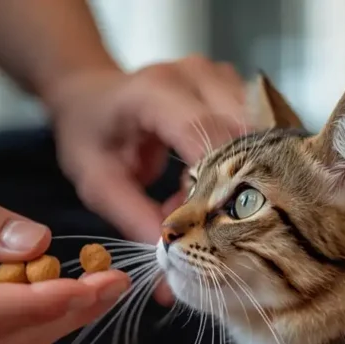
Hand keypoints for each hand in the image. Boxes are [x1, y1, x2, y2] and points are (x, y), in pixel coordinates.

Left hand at [47, 57, 247, 299]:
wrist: (92, 96)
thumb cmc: (90, 136)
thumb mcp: (99, 185)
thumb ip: (136, 221)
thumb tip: (174, 267)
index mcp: (155, 92)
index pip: (204, 134)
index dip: (215, 184)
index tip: (211, 229)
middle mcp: (194, 75)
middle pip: (241, 136)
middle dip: (231, 187)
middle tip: (211, 227)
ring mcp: (218, 76)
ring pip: (254, 137)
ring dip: (235, 177)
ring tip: (201, 203)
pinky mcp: (233, 86)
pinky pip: (252, 133)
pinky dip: (237, 165)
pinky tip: (208, 185)